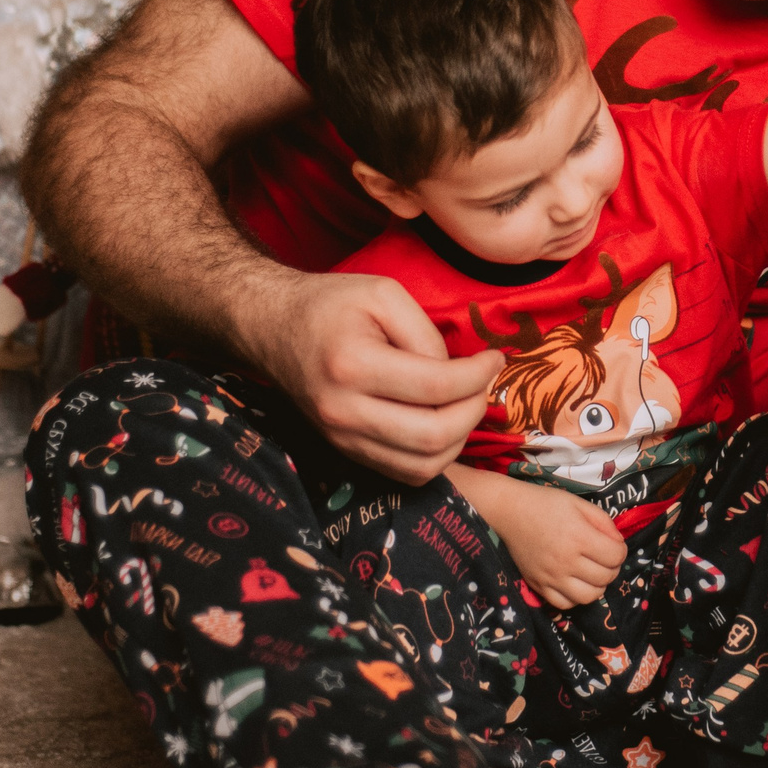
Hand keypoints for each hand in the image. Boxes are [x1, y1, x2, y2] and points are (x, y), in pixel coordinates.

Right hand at [252, 271, 501, 483]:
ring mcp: (342, 439)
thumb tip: (457, 373)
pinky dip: (436, 456)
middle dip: (474, 409)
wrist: (272, 328)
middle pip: (433, 435)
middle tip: (483, 382)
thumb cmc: (329, 304)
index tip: (495, 358)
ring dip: (459, 438)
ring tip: (466, 402)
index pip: (436, 386)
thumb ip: (425, 334)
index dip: (478, 375)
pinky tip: (443, 423)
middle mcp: (344, 412)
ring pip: (423, 465)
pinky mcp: (345, 451)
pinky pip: (405, 474)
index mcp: (352, 366)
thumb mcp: (383, 294)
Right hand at [484, 479, 627, 609]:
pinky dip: (576, 597)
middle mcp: (566, 560)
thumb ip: (604, 522)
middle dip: (612, 568)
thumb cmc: (546, 503)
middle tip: (606, 559)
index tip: (615, 545)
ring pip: (588, 597)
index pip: (615, 556)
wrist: (510, 512)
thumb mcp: (579, 504)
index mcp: (578, 536)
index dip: (621, 551)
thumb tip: (619, 544)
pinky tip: (575, 583)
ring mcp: (551, 577)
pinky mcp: (538, 586)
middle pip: (605, 577)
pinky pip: (565, 604)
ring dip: (597, 586)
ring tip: (593, 574)